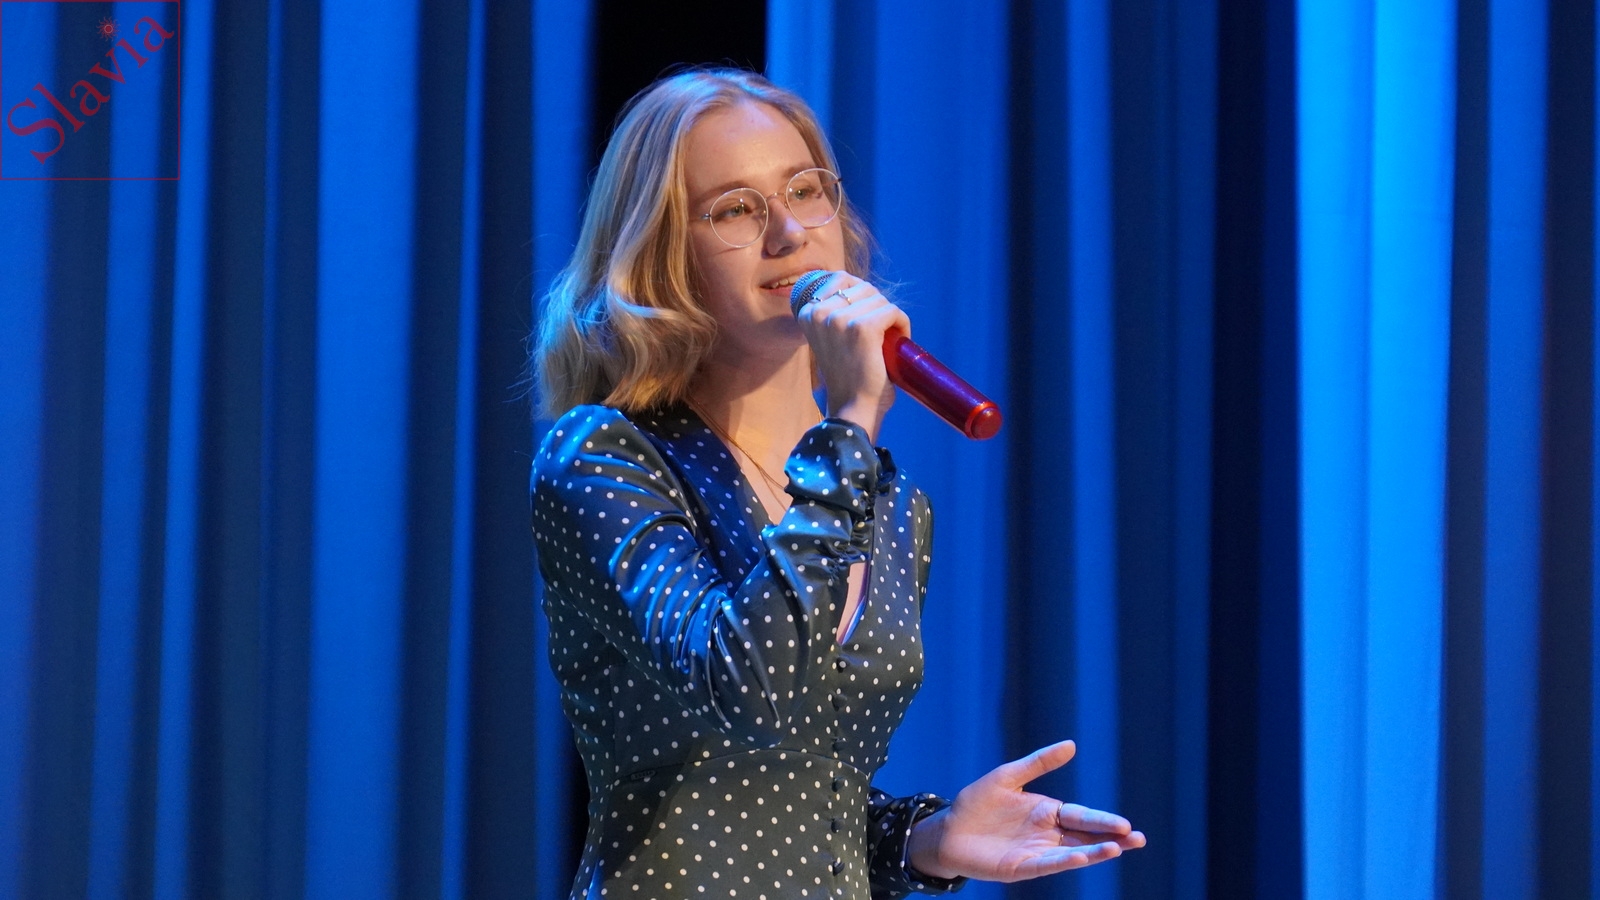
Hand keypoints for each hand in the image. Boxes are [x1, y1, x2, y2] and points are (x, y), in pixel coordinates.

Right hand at [793, 272, 908, 439]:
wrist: (853, 408)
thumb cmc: (848, 377)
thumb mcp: (832, 338)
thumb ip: (836, 313)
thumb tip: (861, 287)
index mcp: (808, 312)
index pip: (840, 278)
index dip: (862, 295)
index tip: (870, 318)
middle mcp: (820, 312)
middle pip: (863, 288)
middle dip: (878, 307)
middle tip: (883, 334)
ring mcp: (840, 319)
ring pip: (879, 299)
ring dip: (891, 318)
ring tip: (890, 340)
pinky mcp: (863, 328)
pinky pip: (893, 311)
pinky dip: (902, 325)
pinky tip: (900, 341)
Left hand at [906, 740, 1145, 882]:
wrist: (947, 829)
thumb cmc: (977, 802)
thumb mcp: (1008, 776)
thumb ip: (1039, 763)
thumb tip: (1071, 745)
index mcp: (1047, 813)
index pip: (1082, 816)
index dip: (1103, 821)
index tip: (1127, 825)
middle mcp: (1047, 835)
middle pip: (1085, 837)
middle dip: (1111, 839)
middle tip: (1138, 840)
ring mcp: (1035, 853)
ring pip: (1071, 853)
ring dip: (1094, 852)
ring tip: (1117, 849)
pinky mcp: (1020, 868)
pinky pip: (1046, 864)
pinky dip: (1063, 861)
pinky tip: (1078, 856)